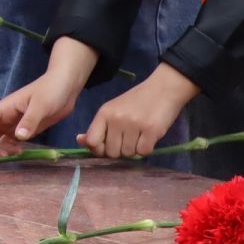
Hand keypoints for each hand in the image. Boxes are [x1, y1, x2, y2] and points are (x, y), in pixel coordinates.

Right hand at [0, 38, 99, 155]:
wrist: (65, 87)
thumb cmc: (51, 90)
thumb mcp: (41, 105)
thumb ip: (30, 120)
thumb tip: (19, 137)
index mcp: (5, 108)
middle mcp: (5, 116)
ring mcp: (13, 123)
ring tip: (6, 157)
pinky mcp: (23, 129)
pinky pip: (8, 142)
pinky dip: (8, 149)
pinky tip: (18, 152)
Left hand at [77, 65, 199, 159]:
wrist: (163, 89)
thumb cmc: (137, 101)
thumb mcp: (113, 109)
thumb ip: (98, 127)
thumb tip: (80, 140)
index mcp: (104, 113)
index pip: (92, 141)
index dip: (98, 149)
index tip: (108, 145)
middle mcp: (116, 119)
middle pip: (111, 152)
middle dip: (120, 150)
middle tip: (128, 138)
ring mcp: (134, 125)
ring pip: (128, 154)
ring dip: (134, 149)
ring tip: (139, 135)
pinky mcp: (151, 130)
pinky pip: (143, 152)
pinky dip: (146, 149)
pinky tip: (148, 137)